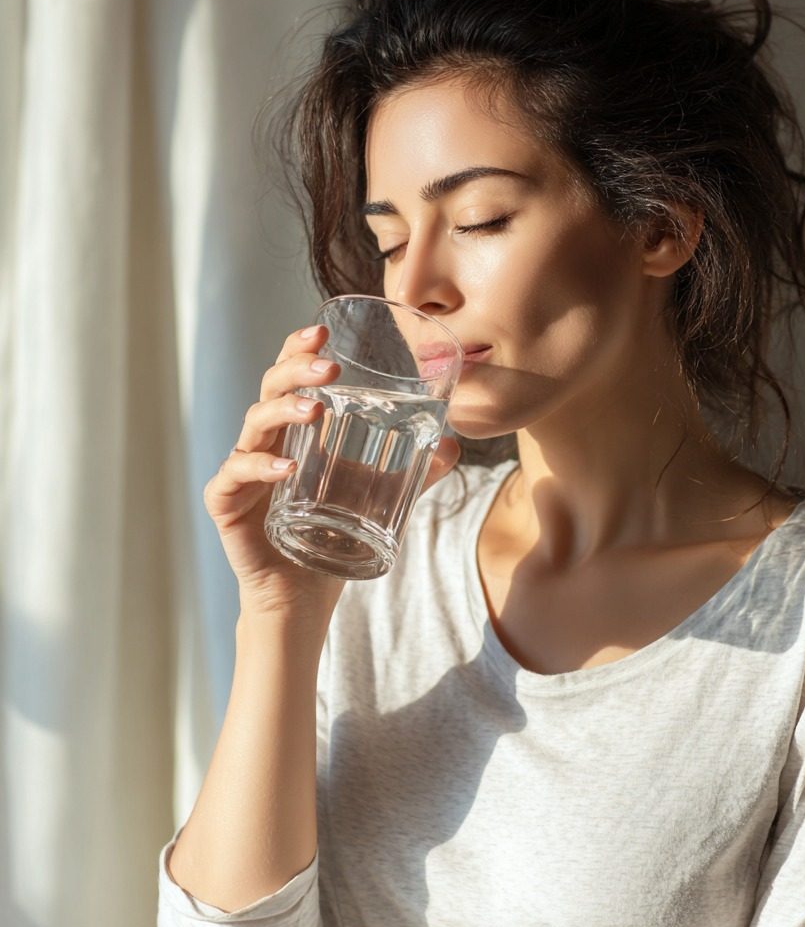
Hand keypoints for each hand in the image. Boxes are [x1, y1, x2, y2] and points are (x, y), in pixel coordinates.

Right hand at [203, 324, 461, 619]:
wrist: (304, 595)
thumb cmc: (334, 537)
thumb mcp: (379, 497)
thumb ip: (414, 472)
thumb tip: (453, 445)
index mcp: (294, 432)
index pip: (289, 378)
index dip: (298, 350)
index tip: (321, 331)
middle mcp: (265, 443)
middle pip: (269, 391)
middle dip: (294, 371)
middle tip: (326, 367)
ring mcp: (243, 472)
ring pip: (252, 426)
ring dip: (283, 411)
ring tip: (314, 410)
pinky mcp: (228, 505)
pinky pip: (235, 477)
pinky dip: (259, 470)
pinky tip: (287, 470)